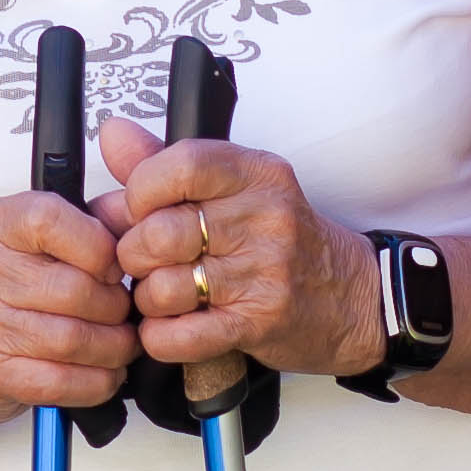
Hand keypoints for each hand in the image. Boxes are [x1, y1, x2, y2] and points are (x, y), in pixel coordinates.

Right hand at [0, 184, 134, 424]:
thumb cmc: (17, 287)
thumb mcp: (48, 240)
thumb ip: (99, 219)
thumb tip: (145, 216)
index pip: (50, 220)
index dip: (98, 246)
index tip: (113, 267)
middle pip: (74, 289)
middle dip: (117, 307)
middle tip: (125, 313)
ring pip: (73, 339)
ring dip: (115, 348)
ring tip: (123, 344)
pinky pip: (61, 381)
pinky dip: (98, 382)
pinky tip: (106, 373)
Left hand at [90, 118, 374, 378]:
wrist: (356, 300)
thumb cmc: (286, 242)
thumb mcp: (239, 189)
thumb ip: (168, 164)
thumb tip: (113, 134)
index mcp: (256, 175)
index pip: (181, 165)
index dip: (140, 189)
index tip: (138, 207)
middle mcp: (264, 219)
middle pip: (159, 234)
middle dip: (134, 254)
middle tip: (145, 261)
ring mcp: (264, 273)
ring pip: (162, 286)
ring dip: (148, 298)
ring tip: (164, 295)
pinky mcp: (259, 323)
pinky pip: (181, 335)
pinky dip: (159, 336)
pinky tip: (168, 327)